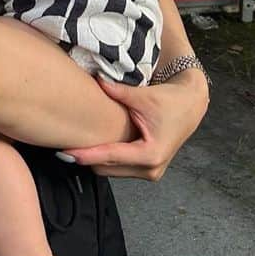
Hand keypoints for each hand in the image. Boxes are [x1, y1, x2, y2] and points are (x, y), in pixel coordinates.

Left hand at [60, 69, 208, 181]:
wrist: (190, 106)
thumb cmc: (169, 101)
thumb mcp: (143, 96)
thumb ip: (117, 93)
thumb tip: (95, 82)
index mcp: (150, 154)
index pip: (111, 157)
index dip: (87, 154)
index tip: (66, 152)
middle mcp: (150, 170)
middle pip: (108, 169)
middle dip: (87, 158)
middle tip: (64, 145)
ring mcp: (150, 173)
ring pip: (112, 171)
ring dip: (96, 160)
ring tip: (76, 145)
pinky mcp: (147, 170)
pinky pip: (120, 168)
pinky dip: (106, 159)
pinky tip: (94, 145)